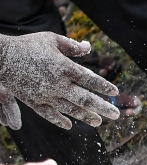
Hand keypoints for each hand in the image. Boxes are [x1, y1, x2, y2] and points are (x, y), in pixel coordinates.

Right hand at [0, 33, 119, 129]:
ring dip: (85, 116)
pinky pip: (49, 114)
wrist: (0, 57)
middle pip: (85, 98)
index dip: (104, 86)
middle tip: (116, 115)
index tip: (115, 92)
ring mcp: (45, 94)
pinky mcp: (33, 101)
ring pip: (70, 109)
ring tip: (98, 121)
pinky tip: (69, 125)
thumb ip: (71, 46)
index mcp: (64, 67)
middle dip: (102, 107)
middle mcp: (57, 83)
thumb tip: (88, 47)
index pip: (90, 79)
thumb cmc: (27, 45)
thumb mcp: (51, 39)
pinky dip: (59, 120)